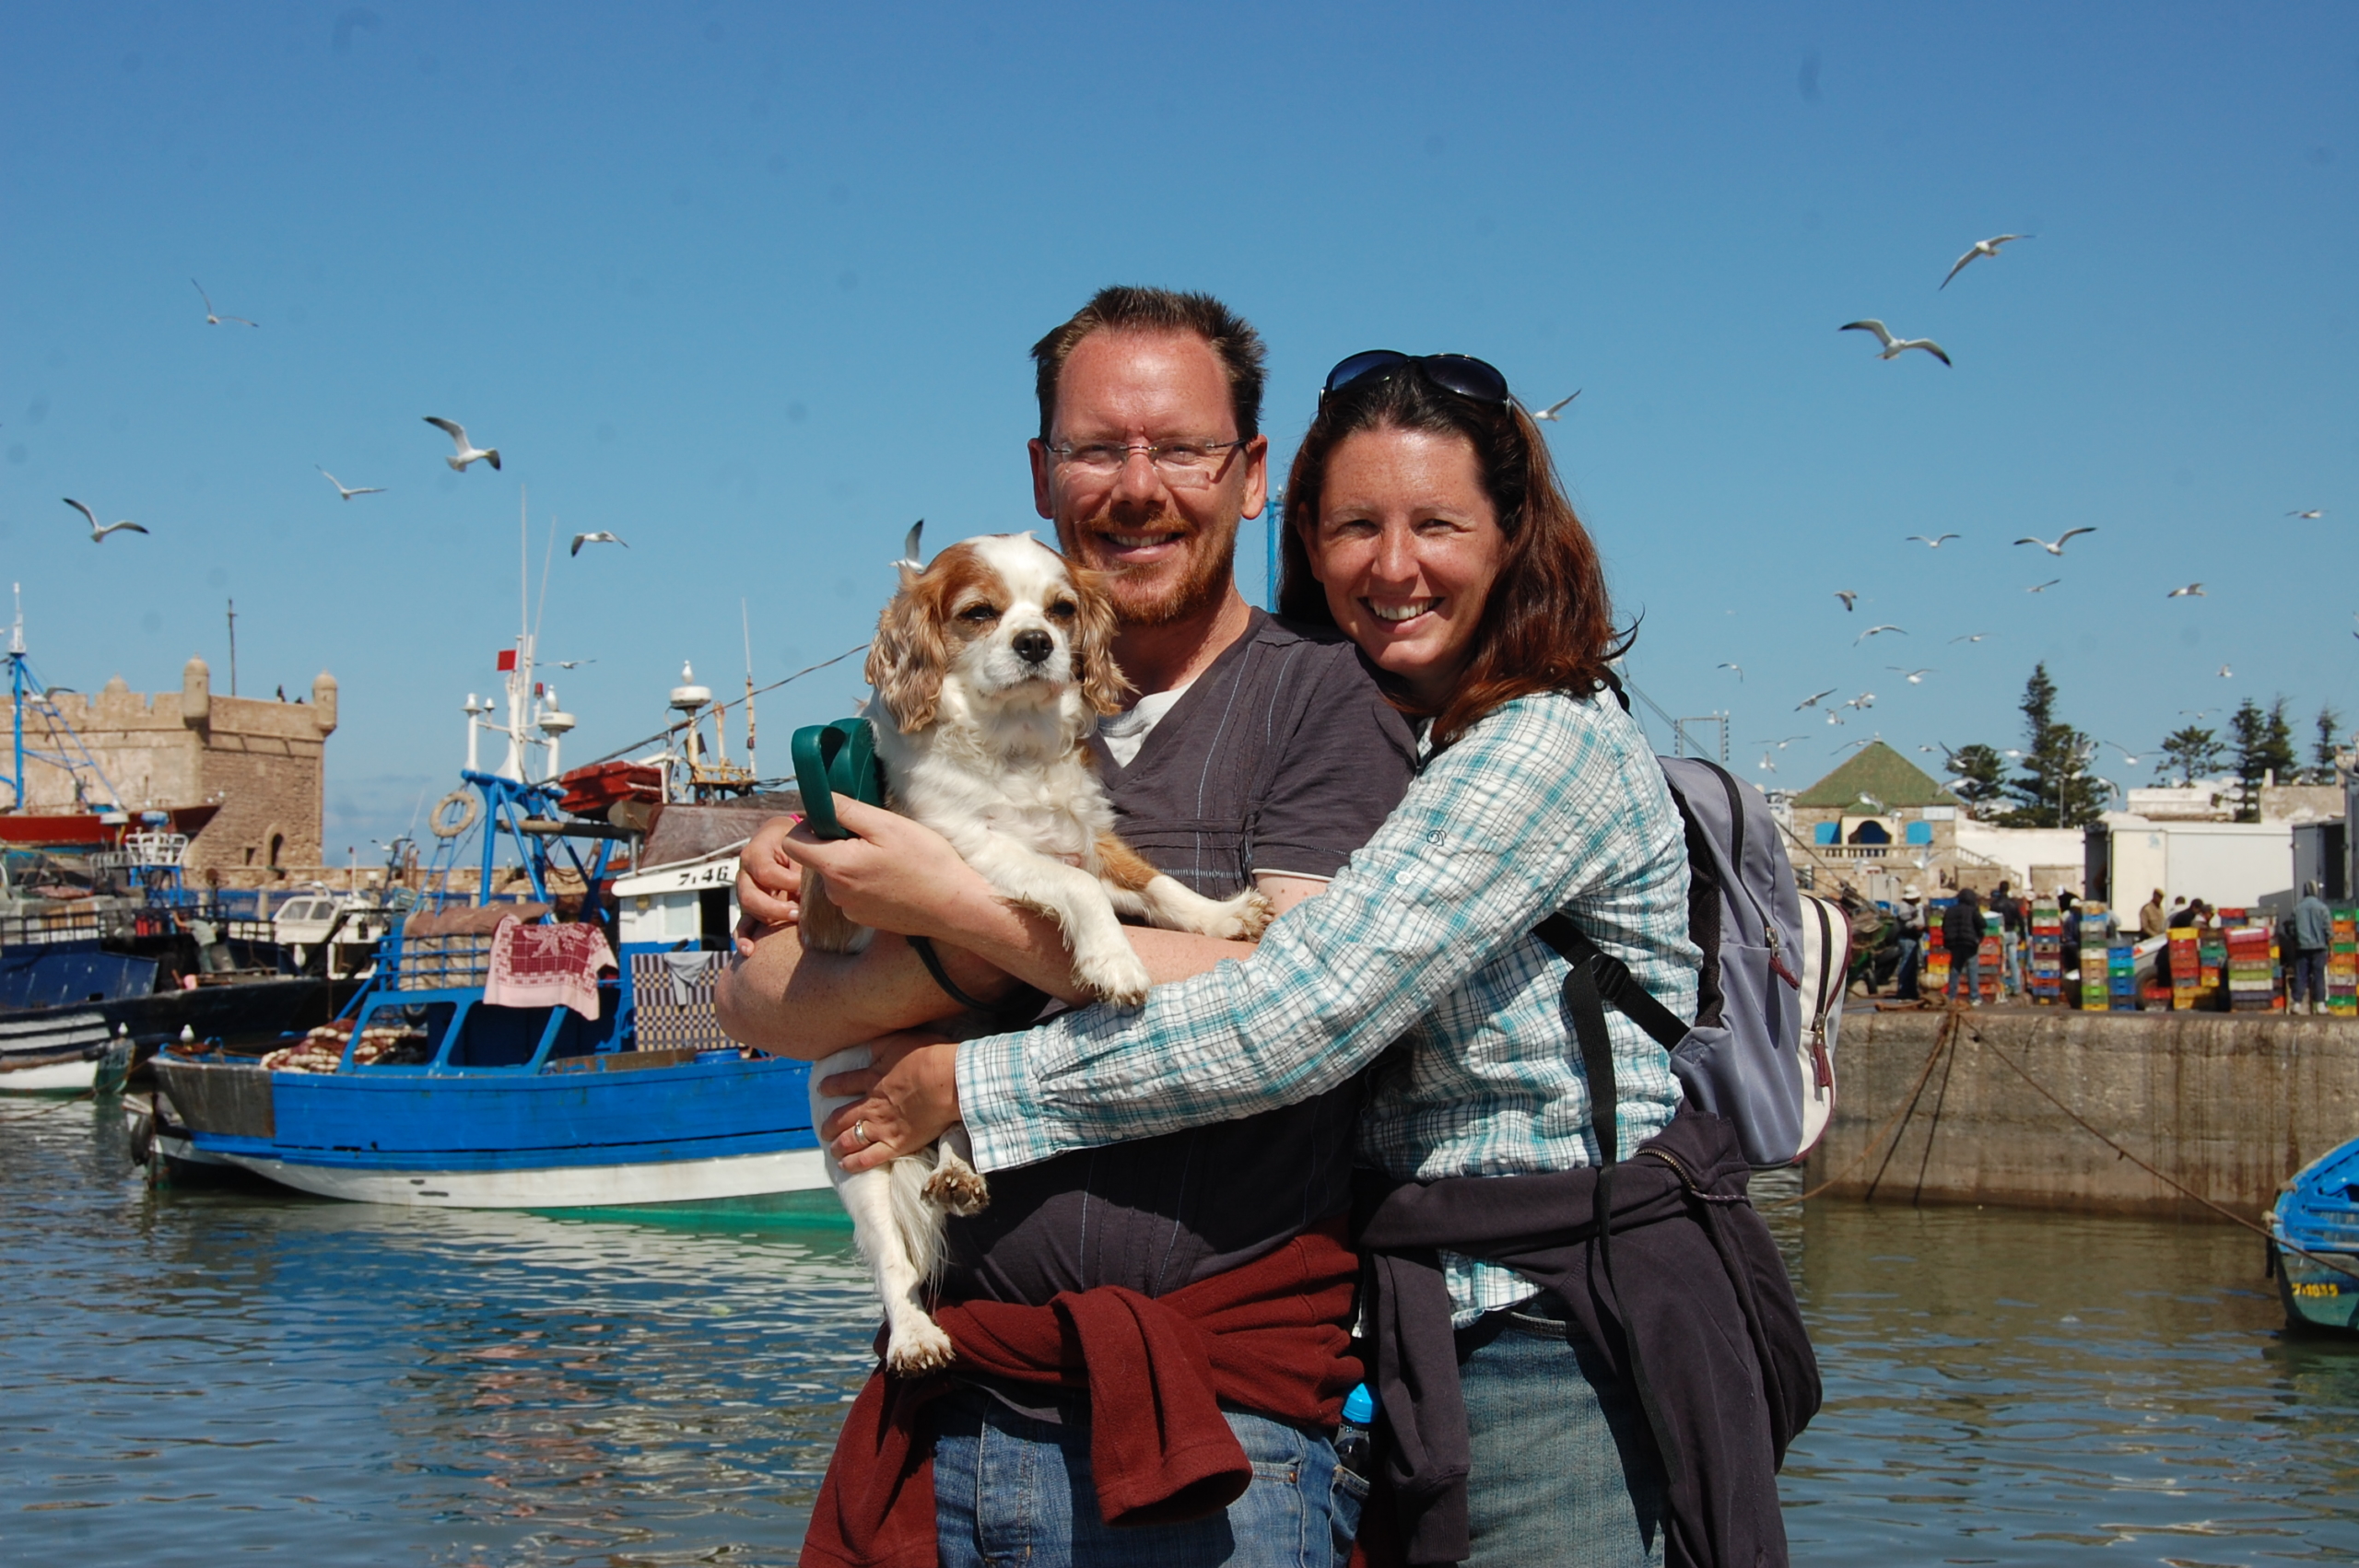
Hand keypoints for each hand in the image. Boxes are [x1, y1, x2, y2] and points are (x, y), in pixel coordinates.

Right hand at [737, 816, 805, 936]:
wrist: (781, 840)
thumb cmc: (793, 843)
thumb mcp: (797, 844)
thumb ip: (800, 864)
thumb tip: (808, 890)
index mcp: (755, 854)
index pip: (766, 873)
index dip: (788, 883)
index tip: (806, 888)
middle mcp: (744, 873)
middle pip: (751, 897)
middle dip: (777, 908)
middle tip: (799, 913)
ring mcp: (744, 891)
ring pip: (748, 910)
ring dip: (769, 919)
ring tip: (792, 923)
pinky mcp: (749, 907)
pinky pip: (742, 924)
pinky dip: (743, 938)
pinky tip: (748, 950)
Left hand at [778, 796, 987, 938]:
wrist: (955, 908)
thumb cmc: (926, 863)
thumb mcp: (887, 825)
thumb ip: (846, 810)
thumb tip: (819, 798)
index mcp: (835, 866)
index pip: (792, 842)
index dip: (809, 825)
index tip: (838, 819)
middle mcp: (834, 892)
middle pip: (815, 857)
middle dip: (835, 842)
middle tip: (874, 837)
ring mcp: (848, 909)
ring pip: (835, 874)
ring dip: (851, 861)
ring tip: (888, 858)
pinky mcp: (863, 918)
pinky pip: (851, 892)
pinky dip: (864, 881)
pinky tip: (893, 878)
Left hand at [819, 1032, 962, 1173]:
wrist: (947, 1081)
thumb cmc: (929, 1056)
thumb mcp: (898, 1040)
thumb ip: (880, 1044)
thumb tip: (868, 1046)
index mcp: (872, 1078)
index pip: (844, 1083)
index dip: (831, 1086)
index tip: (823, 1089)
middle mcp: (871, 1105)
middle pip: (841, 1117)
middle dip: (829, 1125)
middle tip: (823, 1131)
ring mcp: (882, 1126)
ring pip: (850, 1139)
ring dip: (838, 1145)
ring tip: (833, 1150)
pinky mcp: (896, 1143)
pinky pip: (869, 1158)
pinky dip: (854, 1163)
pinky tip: (845, 1165)